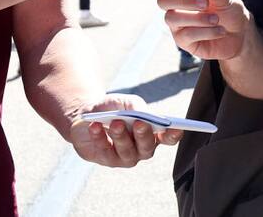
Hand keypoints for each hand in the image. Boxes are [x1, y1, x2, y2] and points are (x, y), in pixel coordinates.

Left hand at [68, 94, 182, 167]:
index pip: (167, 138)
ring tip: (116, 123)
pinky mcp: (105, 159)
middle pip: (147, 148)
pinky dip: (100, 136)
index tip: (176, 128)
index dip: (173, 135)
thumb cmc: (113, 108)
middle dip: (144, 136)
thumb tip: (144, 116)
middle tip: (140, 123)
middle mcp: (141, 149)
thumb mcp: (127, 102)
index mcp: (152, 134)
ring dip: (121, 137)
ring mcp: (124, 157)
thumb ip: (138, 107)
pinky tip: (95, 125)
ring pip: (127, 152)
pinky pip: (104, 150)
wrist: (85, 114)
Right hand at [150, 0, 249, 59]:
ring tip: (217, 20)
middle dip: (183, 1)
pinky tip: (220, 31)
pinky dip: (206, 32)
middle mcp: (178, 7)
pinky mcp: (183, 41)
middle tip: (205, 3)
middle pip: (162, 1)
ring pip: (173, 18)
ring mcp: (178, 25)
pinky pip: (186, 35)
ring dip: (198, 18)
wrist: (240, 35)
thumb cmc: (230, 12)